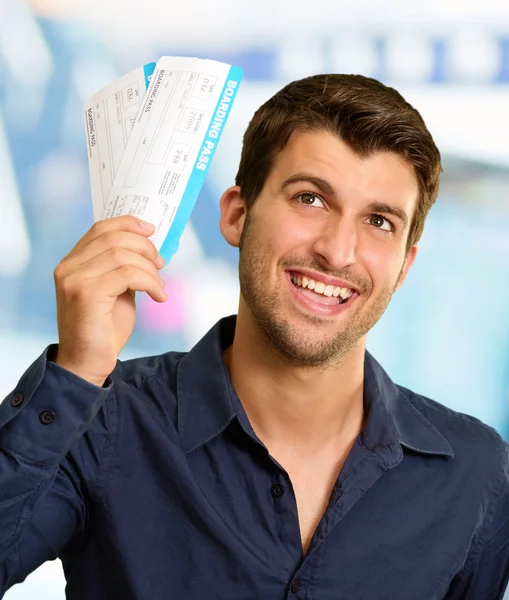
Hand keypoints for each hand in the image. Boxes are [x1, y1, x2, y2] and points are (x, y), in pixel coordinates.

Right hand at [53, 215, 166, 386]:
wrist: (87, 363)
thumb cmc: (103, 329)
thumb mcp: (115, 291)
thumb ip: (123, 268)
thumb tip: (147, 248)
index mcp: (72, 263)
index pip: (100, 228)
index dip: (128, 223)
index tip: (151, 230)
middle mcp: (69, 267)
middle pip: (114, 238)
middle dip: (145, 248)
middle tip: (161, 265)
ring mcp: (74, 279)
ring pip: (123, 255)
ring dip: (149, 269)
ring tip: (159, 287)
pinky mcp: (86, 294)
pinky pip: (127, 274)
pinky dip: (149, 282)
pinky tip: (158, 296)